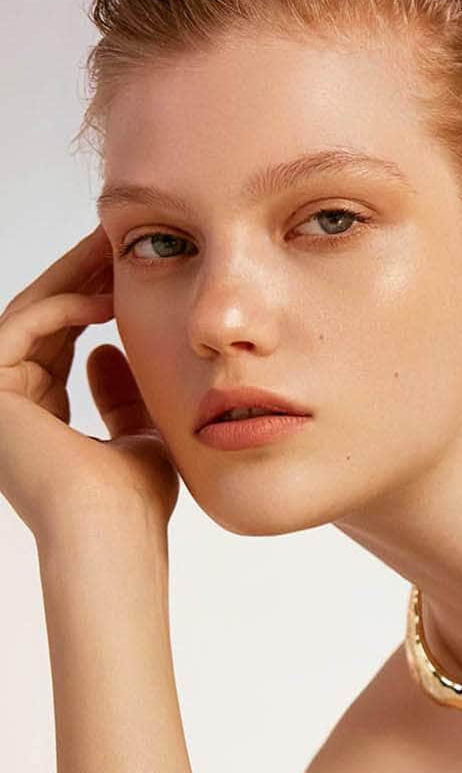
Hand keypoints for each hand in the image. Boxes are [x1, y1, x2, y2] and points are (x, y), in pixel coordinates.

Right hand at [0, 224, 178, 547]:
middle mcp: (9, 409)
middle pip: (42, 322)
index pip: (60, 344)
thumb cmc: (134, 502)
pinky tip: (104, 298)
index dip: (93, 302)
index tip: (129, 273)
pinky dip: (61, 307)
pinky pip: (20, 327)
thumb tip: (106, 352)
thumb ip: (122, 397)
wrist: (114, 532)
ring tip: (111, 249)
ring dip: (73, 279)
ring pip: (29, 315)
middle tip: (115, 240)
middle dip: (81, 277)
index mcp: (38, 421)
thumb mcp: (138, 435)